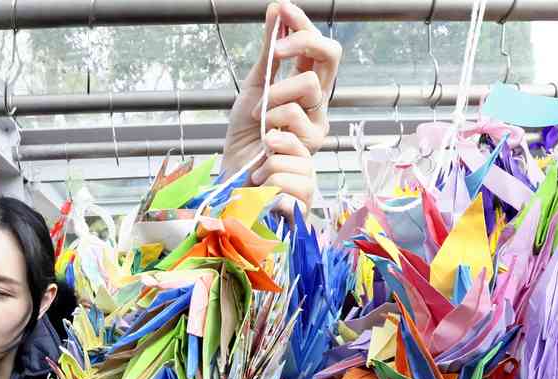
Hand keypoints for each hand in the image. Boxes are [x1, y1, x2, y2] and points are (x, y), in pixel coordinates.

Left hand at [221, 0, 341, 211]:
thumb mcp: (254, 90)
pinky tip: (261, 169)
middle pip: (316, 81)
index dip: (305, 28)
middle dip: (280, 86)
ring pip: (294, 116)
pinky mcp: (307, 179)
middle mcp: (316, 116)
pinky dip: (264, 161)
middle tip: (261, 97)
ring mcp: (314, 147)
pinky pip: (283, 155)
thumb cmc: (247, 138)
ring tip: (259, 140)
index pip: (322, 53)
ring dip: (265, 126)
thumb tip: (276, 9)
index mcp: (308, 94)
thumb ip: (268, 54)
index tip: (282, 10)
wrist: (235, 182)